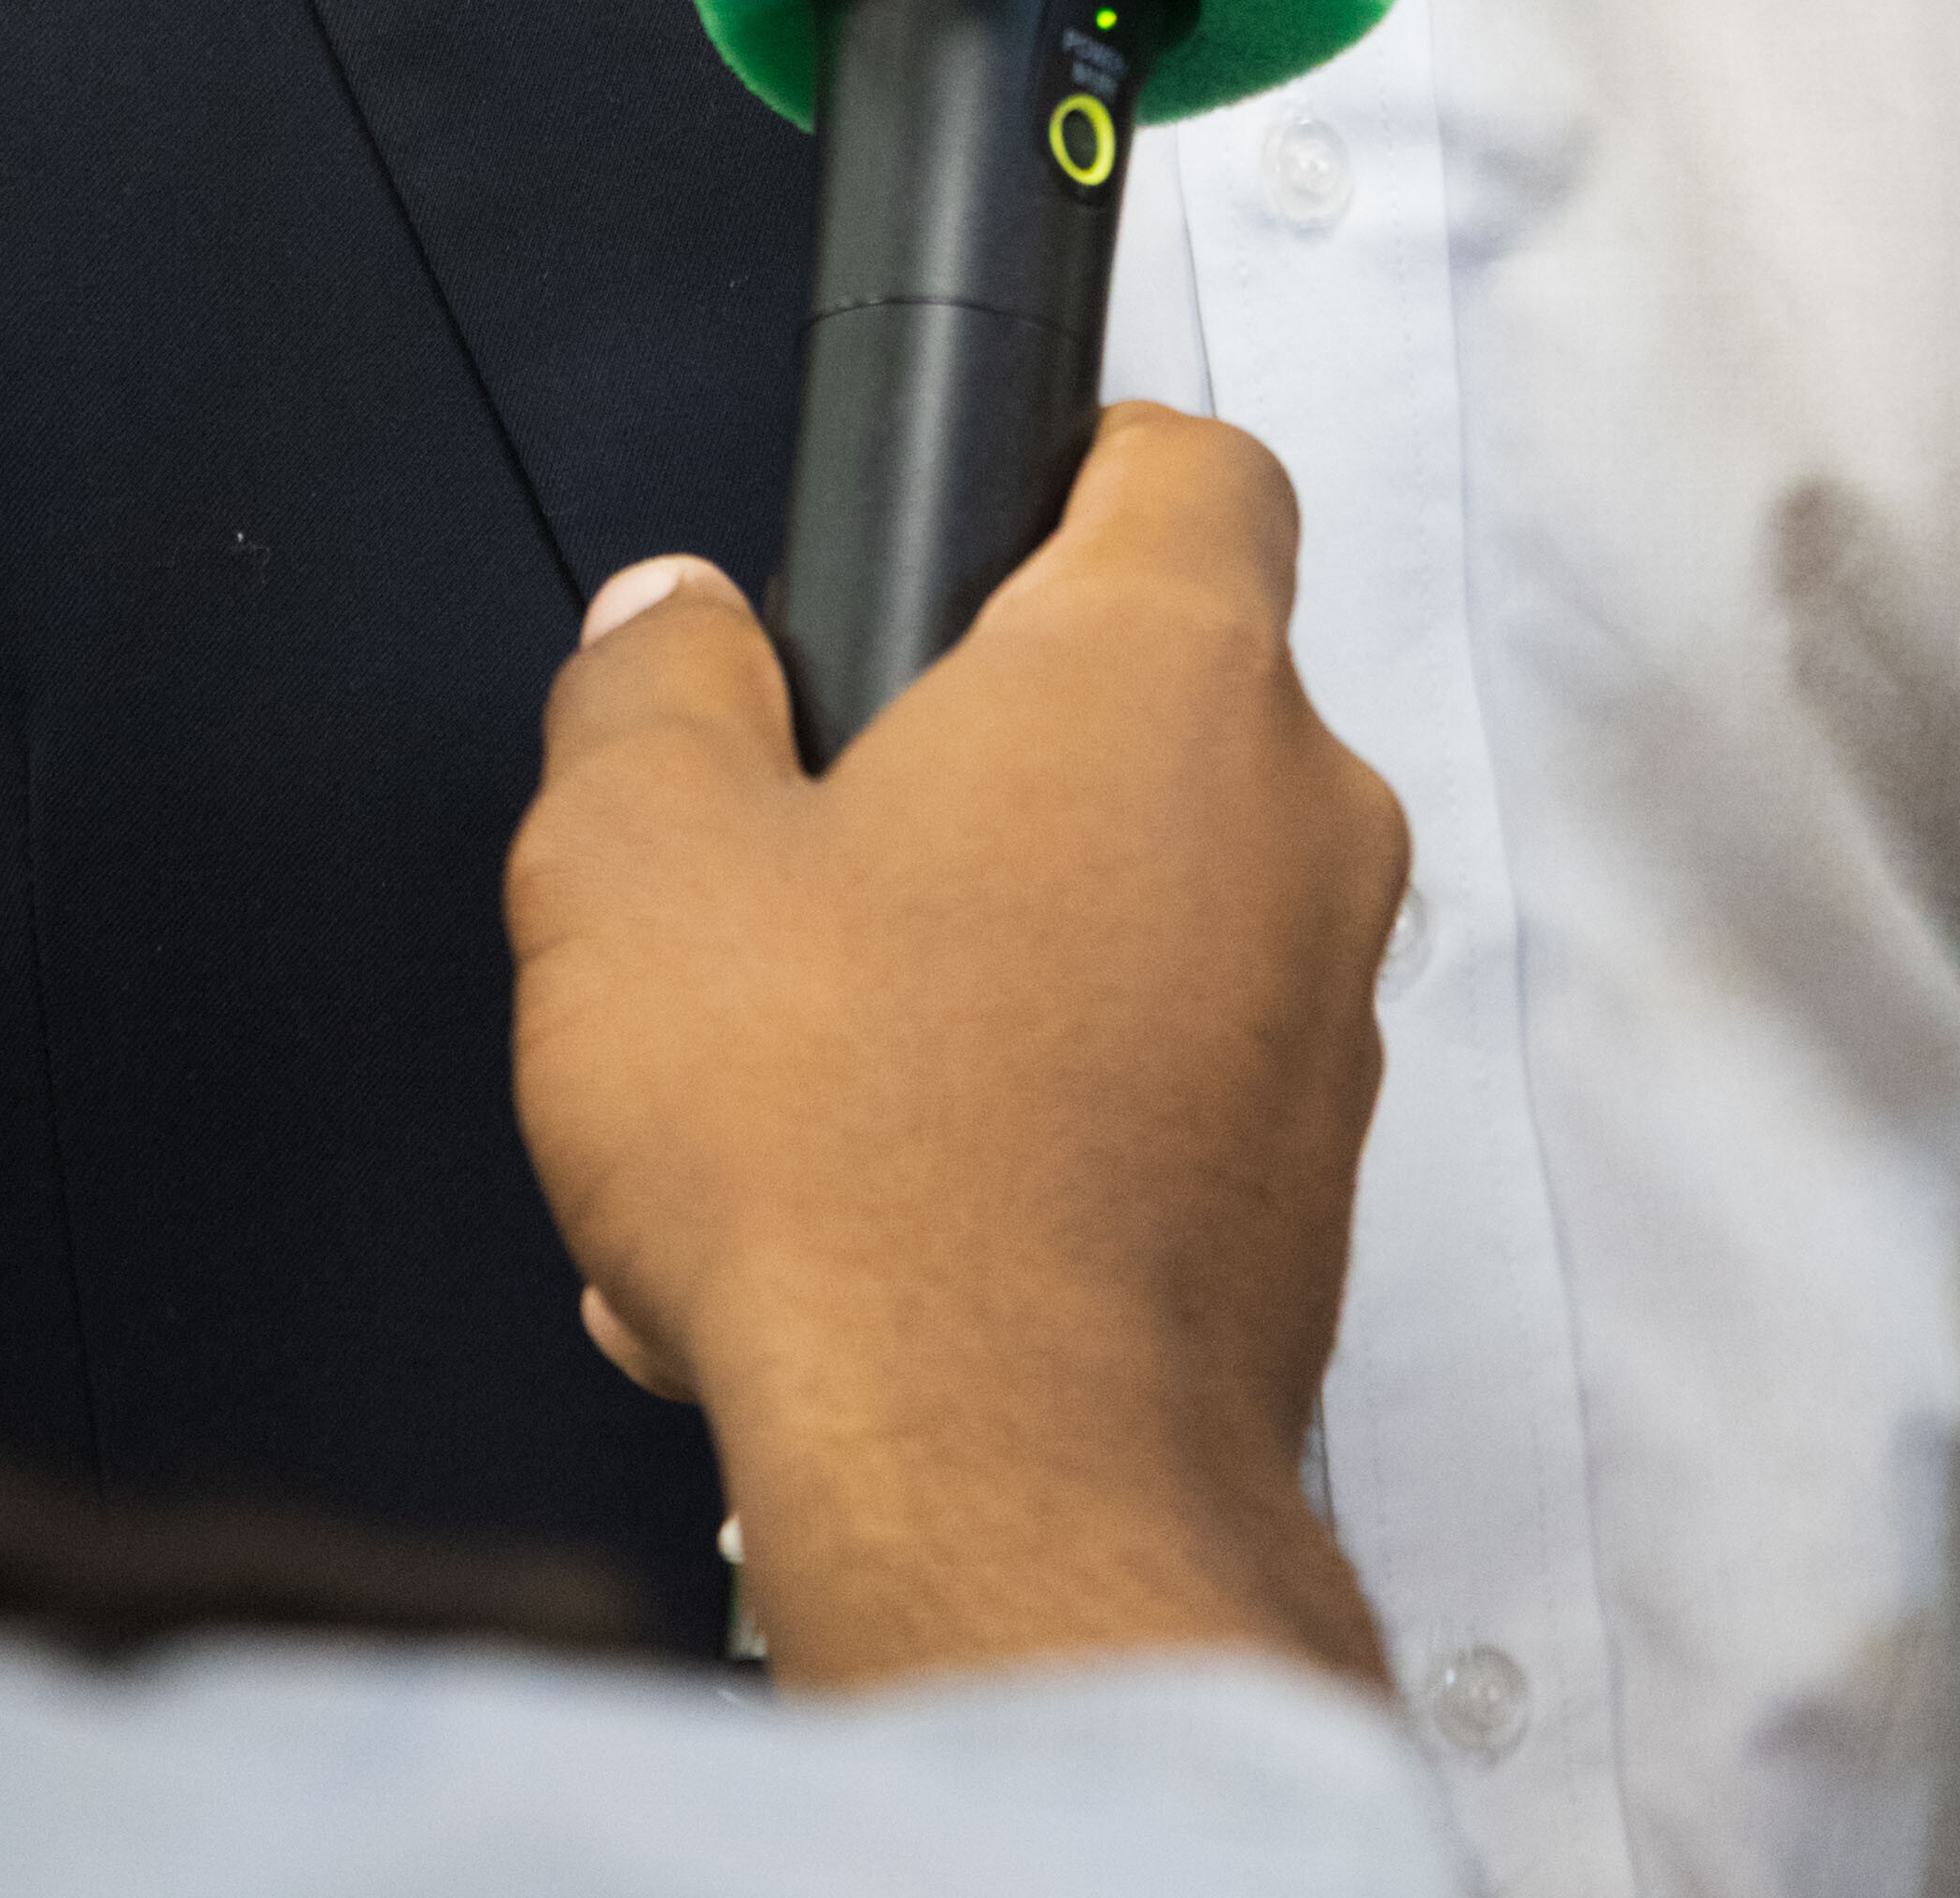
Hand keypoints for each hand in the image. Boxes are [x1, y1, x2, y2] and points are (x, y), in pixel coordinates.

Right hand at [504, 400, 1404, 1694]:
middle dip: (972, 756)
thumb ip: (651, 688)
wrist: (997, 1496)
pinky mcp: (1302, 1194)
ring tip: (794, 1077)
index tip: (963, 522)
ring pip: (1136, 909)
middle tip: (814, 834)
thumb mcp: (633, 855)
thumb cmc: (852, 1162)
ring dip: (983, 954)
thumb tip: (674, 628)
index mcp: (1163, 670)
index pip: (1189, 463)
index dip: (1065, 467)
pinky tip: (855, 1210)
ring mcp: (1325, 1020)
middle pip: (1144, 701)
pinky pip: (1153, 1083)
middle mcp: (1297, 821)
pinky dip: (1025, 1113)